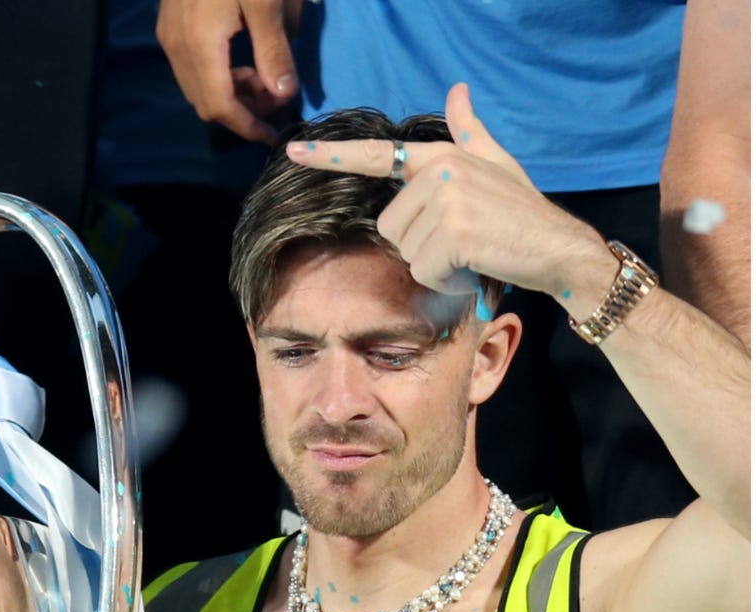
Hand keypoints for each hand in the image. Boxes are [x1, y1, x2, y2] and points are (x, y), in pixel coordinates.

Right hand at [156, 0, 297, 144]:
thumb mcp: (266, 1)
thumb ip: (273, 48)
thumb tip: (284, 94)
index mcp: (200, 45)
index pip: (220, 105)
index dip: (247, 127)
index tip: (273, 136)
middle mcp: (177, 47)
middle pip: (205, 102)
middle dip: (242, 111)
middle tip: (278, 95)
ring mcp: (170, 35)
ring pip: (196, 87)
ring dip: (229, 94)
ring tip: (262, 75)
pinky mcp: (170, 24)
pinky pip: (190, 68)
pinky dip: (216, 78)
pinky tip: (239, 60)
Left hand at [285, 84, 608, 301]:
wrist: (558, 248)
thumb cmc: (520, 212)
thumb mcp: (495, 164)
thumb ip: (469, 131)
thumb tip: (457, 90)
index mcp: (442, 157)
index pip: (378, 155)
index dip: (332, 155)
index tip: (293, 150)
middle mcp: (442, 171)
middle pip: (390, 227)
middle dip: (421, 246)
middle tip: (462, 241)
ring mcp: (449, 199)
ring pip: (405, 251)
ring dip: (435, 264)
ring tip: (471, 251)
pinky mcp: (455, 231)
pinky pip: (423, 269)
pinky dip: (447, 280)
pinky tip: (475, 266)